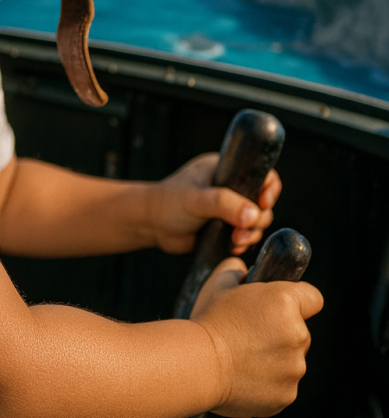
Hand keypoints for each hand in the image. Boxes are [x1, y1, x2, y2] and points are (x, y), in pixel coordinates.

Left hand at [146, 153, 280, 254]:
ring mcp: (228, 208)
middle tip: (242, 231)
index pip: (260, 173)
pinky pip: (245, 235)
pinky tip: (233, 248)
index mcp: (225, 169)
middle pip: (262, 201)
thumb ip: (224, 204)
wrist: (150, 225)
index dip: (268, 189)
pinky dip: (244, 242)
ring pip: (256, 221)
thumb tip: (254, 214)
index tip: (263, 203)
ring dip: (251, 233)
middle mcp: (230, 187)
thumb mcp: (196, 200)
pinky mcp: (225, 227)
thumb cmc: (168, 203)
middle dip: (257, 219)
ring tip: (236, 241)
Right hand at [191, 257, 323, 417]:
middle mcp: (298, 334)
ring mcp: (294, 368)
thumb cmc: (208, 321)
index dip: (299, 300)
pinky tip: (242, 377)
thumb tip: (242, 271)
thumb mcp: (219, 284)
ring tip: (241, 358)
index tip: (281, 306)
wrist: (197, 364)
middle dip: (280, 332)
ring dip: (274, 358)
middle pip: (300, 331)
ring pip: (291, 360)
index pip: (313, 298)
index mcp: (284, 302)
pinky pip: (282, 385)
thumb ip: (237, 272)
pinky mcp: (287, 394)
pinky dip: (267, 382)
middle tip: (248, 334)